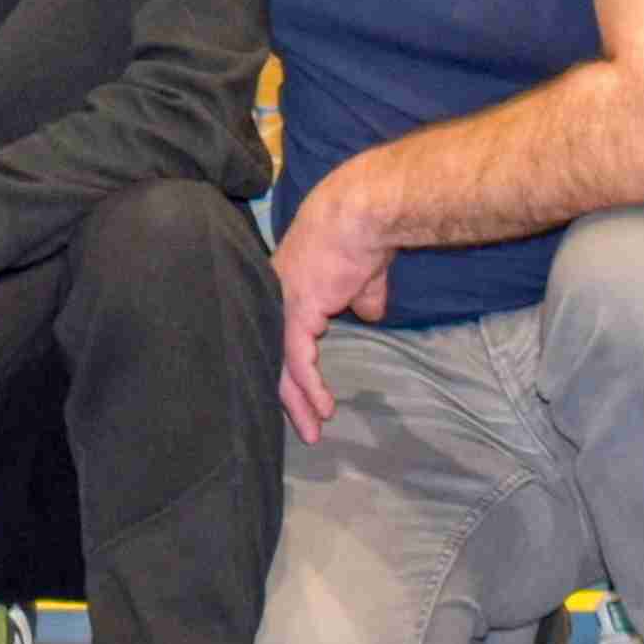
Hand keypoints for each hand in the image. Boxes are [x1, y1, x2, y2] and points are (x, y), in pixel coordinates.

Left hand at [272, 192, 393, 443]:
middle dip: (290, 395)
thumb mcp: (364, 277)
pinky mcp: (298, 310)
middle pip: (274, 354)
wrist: (362, 213)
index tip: (304, 396)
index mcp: (289, 288)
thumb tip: (370, 314)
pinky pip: (298, 359)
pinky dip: (309, 386)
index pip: (281, 336)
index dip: (291, 368)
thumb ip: (363, 296)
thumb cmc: (364, 237)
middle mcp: (277, 296)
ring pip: (282, 362)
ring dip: (300, 401)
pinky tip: (321, 408)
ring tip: (312, 430)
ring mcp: (283, 302)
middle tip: (303, 428)